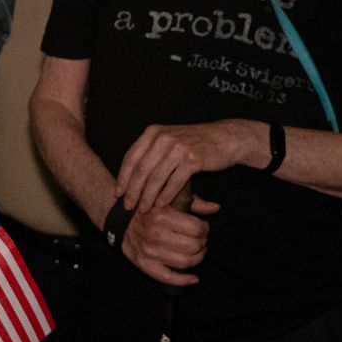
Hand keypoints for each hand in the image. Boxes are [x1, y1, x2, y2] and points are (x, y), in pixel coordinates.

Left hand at [116, 120, 257, 211]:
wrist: (224, 138)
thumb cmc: (194, 143)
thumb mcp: (168, 140)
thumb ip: (150, 152)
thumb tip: (129, 175)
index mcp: (153, 132)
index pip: (131, 157)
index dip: (123, 177)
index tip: (118, 193)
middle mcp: (163, 137)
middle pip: (141, 169)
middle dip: (132, 190)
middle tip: (128, 206)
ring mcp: (178, 147)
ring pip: (156, 177)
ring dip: (147, 196)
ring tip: (143, 210)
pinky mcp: (192, 159)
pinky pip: (174, 181)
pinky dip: (166, 195)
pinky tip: (161, 205)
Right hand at [121, 200, 216, 287]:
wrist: (121, 220)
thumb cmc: (150, 209)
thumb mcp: (168, 200)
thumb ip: (193, 202)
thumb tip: (216, 207)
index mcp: (161, 216)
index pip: (196, 228)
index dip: (205, 229)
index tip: (203, 227)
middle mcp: (155, 234)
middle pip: (193, 246)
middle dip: (202, 243)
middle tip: (200, 240)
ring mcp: (149, 251)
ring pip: (185, 262)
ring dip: (197, 259)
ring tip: (197, 252)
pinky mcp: (144, 264)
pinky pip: (168, 278)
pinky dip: (184, 280)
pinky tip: (194, 278)